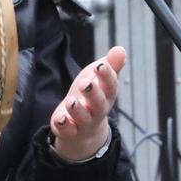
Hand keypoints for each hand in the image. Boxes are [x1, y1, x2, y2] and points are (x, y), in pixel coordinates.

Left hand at [50, 45, 126, 161]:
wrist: (85, 127)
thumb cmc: (93, 95)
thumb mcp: (100, 77)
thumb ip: (111, 65)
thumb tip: (120, 49)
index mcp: (106, 95)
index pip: (110, 86)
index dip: (107, 76)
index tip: (100, 66)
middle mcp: (97, 110)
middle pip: (98, 103)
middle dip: (92, 93)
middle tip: (85, 83)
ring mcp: (84, 122)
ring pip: (83, 118)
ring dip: (77, 110)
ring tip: (71, 101)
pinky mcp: (69, 131)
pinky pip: (68, 130)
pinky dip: (64, 125)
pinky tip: (59, 119)